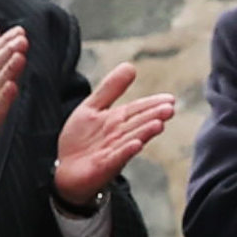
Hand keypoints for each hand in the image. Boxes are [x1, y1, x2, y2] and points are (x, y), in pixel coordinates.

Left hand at [50, 61, 176, 202]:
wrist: (66, 170)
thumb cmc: (81, 139)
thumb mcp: (92, 107)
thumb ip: (110, 88)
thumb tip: (131, 66)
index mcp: (118, 120)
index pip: (138, 109)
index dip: (153, 103)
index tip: (170, 99)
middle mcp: (120, 136)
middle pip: (138, 123)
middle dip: (153, 116)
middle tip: (170, 109)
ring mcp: (113, 152)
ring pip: (131, 139)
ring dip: (145, 133)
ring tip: (159, 124)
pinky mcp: (103, 167)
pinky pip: (116, 158)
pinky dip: (126, 152)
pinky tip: (137, 145)